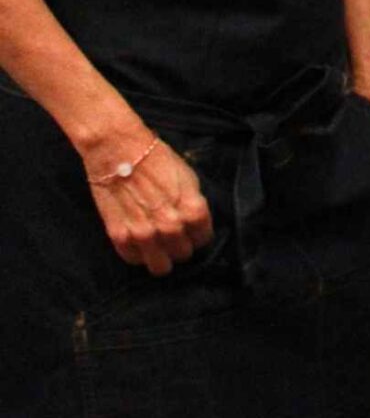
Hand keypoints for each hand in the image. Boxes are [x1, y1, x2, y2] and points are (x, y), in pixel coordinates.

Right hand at [82, 131, 213, 276]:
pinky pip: (133, 260)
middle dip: (179, 246)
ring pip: (160, 267)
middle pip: (183, 255)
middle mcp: (171, 226)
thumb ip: (193, 206)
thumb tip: (194, 224)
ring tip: (156, 245)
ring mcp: (145, 234)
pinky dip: (136, 254)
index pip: (204, 240)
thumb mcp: (188, 179)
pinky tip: (137, 242)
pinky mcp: (119, 236)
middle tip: (171, 236)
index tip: (190, 230)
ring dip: (160, 257)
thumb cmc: (156, 159)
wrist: (119, 150)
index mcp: (193, 210)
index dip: (197, 235)